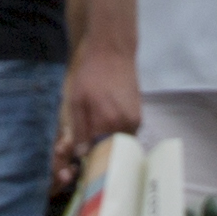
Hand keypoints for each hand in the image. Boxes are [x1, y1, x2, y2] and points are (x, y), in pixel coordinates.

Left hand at [55, 39, 140, 165]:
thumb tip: (82, 155)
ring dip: (108, 144)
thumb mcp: (76, 102)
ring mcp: (136, 121)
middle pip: (112, 153)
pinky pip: (127, 135)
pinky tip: (105, 124)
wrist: (113, 52)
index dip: (89, 161)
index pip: (99, 156)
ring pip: (120, 144)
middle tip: (85, 148)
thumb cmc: (90, 75)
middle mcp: (126, 126)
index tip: (80, 162)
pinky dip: (116, 135)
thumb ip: (80, 130)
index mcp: (108, 123)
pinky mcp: (139, 116)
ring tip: (94, 133)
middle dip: (99, 154)